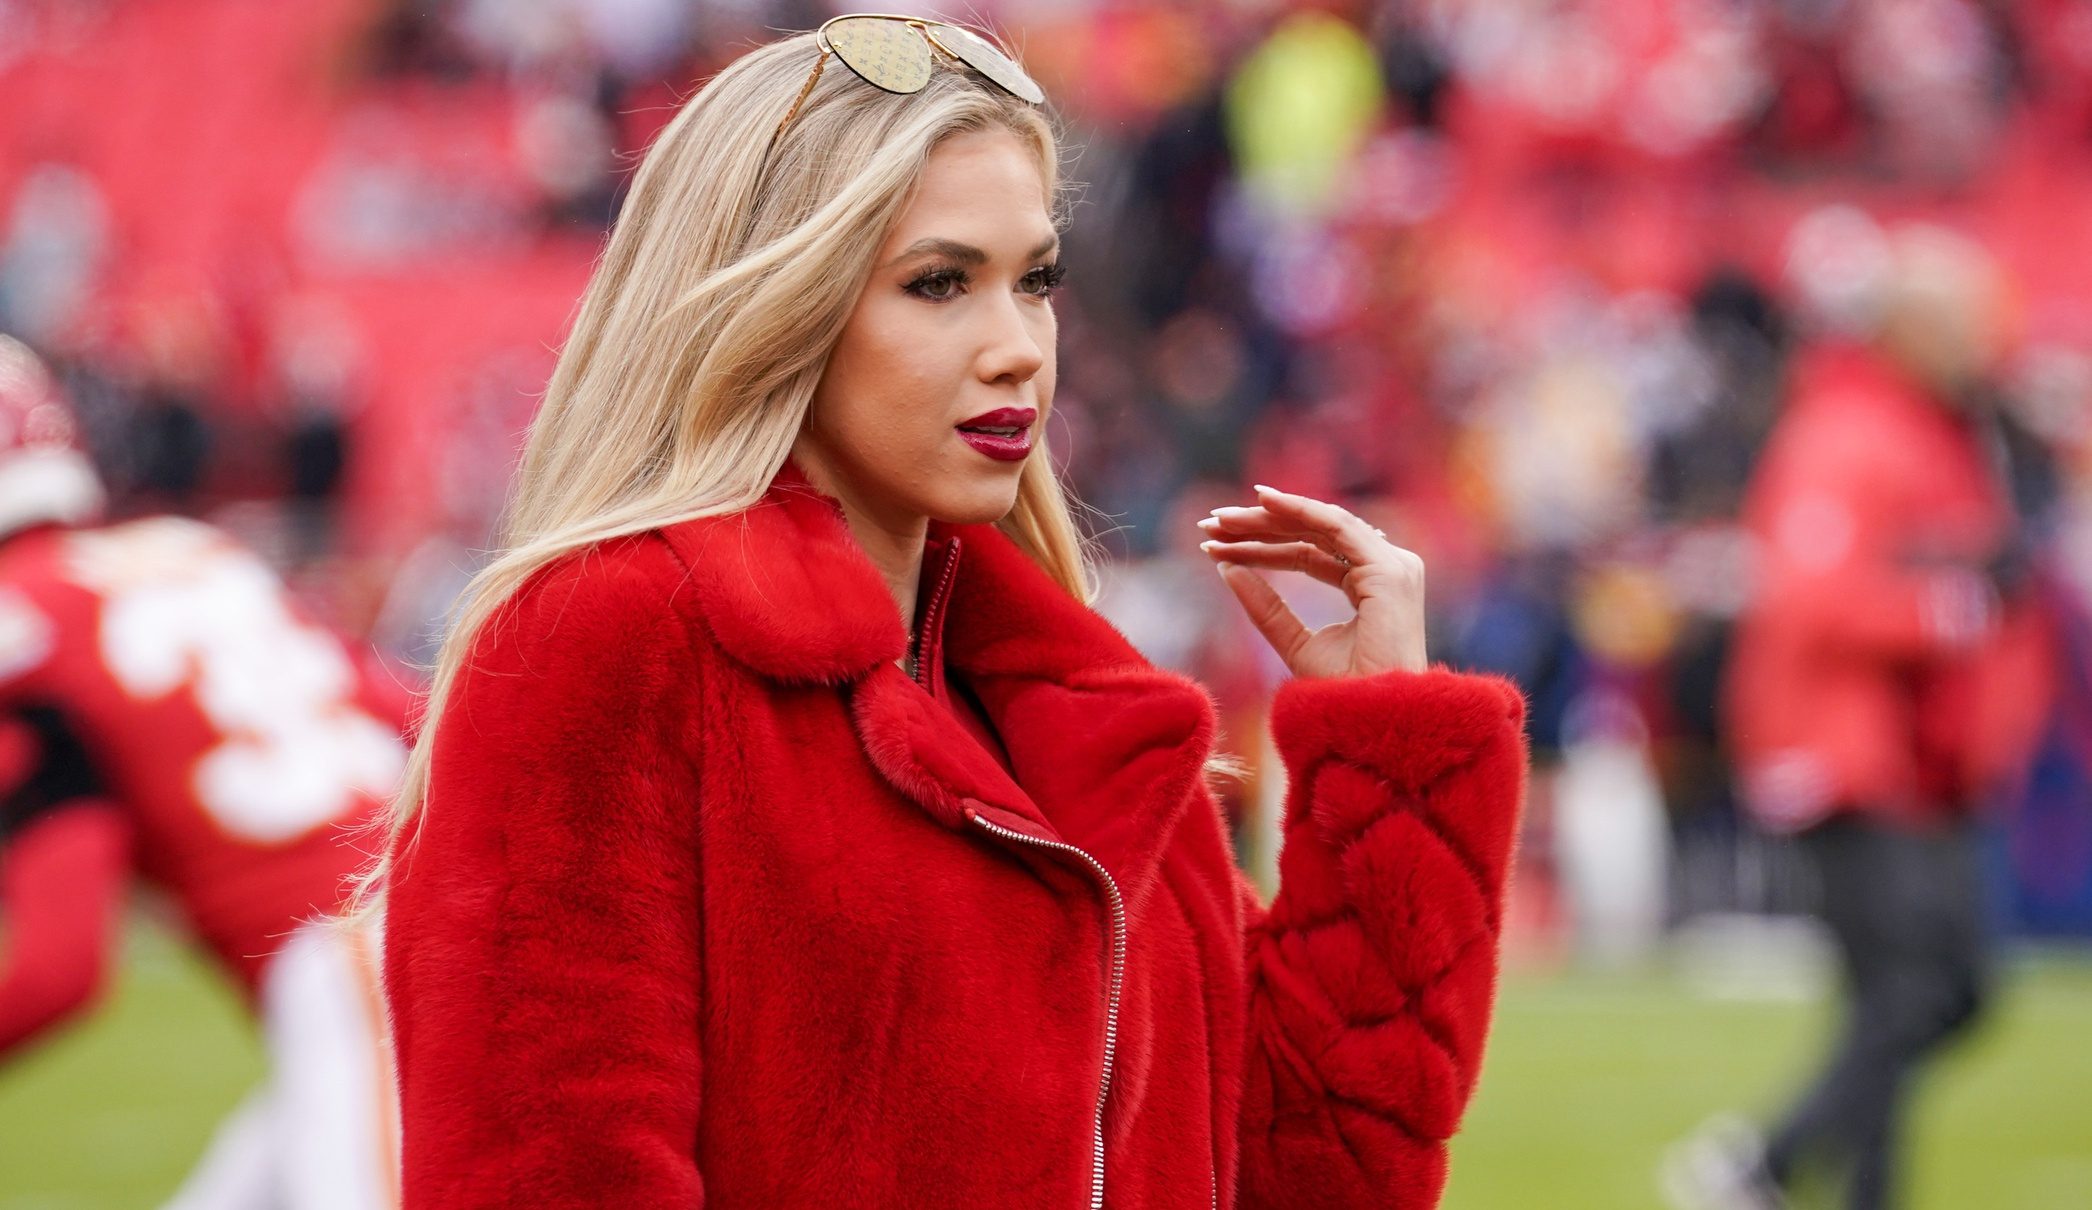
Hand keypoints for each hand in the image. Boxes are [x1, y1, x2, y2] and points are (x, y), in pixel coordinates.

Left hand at [1197, 484, 1427, 678]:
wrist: (1369, 725)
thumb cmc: (1343, 696)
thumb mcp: (1295, 644)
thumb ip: (1266, 607)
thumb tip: (1227, 570)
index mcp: (1371, 585)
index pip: (1310, 554)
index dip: (1262, 547)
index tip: (1215, 545)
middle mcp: (1387, 569)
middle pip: (1313, 535)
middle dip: (1259, 527)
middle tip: (1210, 523)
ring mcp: (1393, 568)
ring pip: (1320, 526)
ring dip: (1268, 518)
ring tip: (1221, 518)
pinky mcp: (1388, 572)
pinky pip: (1337, 527)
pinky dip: (1299, 509)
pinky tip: (1263, 502)